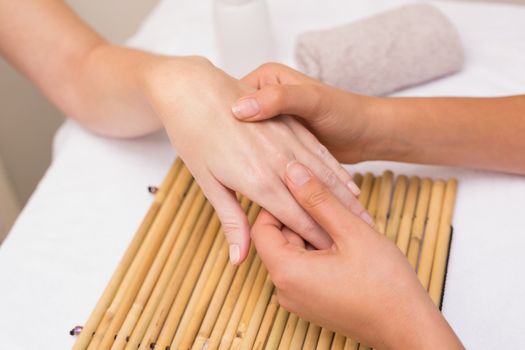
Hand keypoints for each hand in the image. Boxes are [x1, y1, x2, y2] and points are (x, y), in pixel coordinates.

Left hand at [142, 57, 369, 263]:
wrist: (195, 88)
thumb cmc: (195, 135)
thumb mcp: (208, 182)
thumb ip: (232, 220)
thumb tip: (240, 258)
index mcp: (258, 181)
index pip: (297, 219)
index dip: (318, 239)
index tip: (335, 256)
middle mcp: (280, 163)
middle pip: (318, 202)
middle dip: (340, 226)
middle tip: (361, 245)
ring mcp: (289, 141)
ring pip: (327, 177)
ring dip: (347, 202)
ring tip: (366, 220)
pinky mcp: (293, 125)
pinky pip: (322, 154)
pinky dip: (339, 173)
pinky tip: (352, 185)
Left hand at [251, 160, 462, 348]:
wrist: (407, 327)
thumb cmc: (385, 284)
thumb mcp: (350, 231)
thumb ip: (317, 199)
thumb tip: (292, 171)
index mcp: (287, 272)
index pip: (262, 227)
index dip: (279, 203)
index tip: (301, 191)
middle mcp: (285, 289)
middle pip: (279, 239)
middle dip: (302, 218)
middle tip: (331, 205)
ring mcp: (298, 299)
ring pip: (295, 252)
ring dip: (314, 233)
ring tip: (343, 225)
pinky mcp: (312, 302)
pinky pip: (305, 268)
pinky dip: (320, 251)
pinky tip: (345, 243)